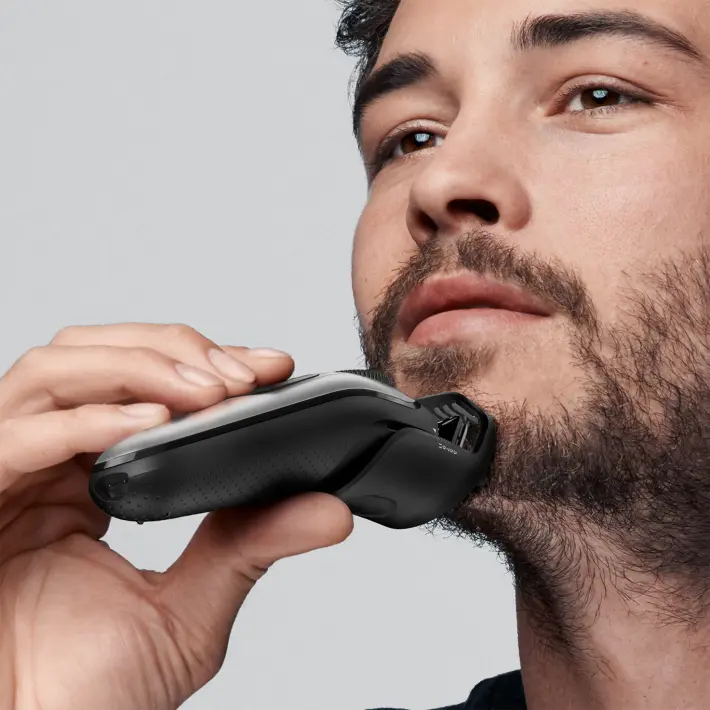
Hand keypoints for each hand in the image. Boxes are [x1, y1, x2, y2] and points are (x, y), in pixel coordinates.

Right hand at [0, 323, 353, 709]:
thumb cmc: (85, 693)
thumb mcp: (188, 609)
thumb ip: (250, 546)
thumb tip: (328, 510)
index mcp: (92, 477)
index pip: (141, 384)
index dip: (203, 361)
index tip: (267, 367)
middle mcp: (47, 463)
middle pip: (94, 354)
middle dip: (173, 349)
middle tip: (239, 376)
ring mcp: (8, 474)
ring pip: (56, 371)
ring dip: (139, 367)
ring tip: (204, 395)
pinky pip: (17, 436)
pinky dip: (88, 418)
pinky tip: (148, 424)